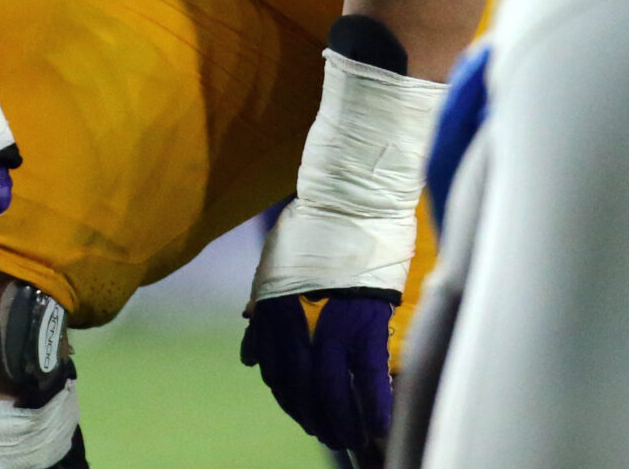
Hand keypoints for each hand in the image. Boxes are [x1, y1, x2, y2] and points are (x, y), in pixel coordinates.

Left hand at [244, 36, 442, 458]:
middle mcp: (295, 310)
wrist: (353, 190)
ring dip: (337, 416)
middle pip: (297, 380)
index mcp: (273, 298)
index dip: (285, 393)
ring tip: (347, 438)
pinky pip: (367, 372)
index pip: (273, 363)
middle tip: (325, 434)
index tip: (299, 412)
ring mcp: (330, 313)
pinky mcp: (365, 311)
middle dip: (310, 412)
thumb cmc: (320, 223)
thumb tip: (250, 353)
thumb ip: (267, 308)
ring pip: (329, 383)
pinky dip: (373, 402)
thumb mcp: (279, 261)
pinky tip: (378, 425)